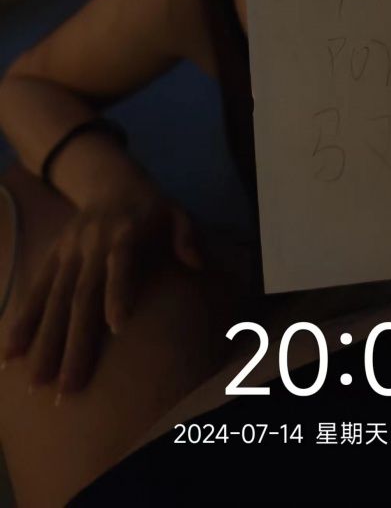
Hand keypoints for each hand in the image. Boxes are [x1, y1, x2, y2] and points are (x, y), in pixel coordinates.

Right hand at [2, 187, 201, 393]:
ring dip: (44, 341)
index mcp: (125, 232)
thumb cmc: (150, 206)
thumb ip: (186, 236)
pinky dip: (23, 322)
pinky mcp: (52, 256)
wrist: (109, 179)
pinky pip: (36, 291)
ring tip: (36, 382)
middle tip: (68, 387)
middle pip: (82, 295)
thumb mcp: (176, 211)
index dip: (118, 291)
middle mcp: (91, 244)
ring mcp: (68, 252)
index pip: (121, 262)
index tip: (117, 326)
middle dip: (74, 342)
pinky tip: (10, 355)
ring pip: (54, 300)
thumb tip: (197, 263)